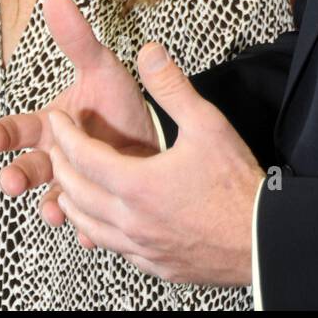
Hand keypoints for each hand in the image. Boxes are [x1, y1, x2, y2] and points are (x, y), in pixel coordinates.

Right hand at [0, 0, 158, 238]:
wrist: (151, 140)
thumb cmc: (116, 103)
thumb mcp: (101, 68)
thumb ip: (78, 39)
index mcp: (49, 126)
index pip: (17, 129)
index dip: (1, 133)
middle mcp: (54, 158)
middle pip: (26, 168)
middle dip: (16, 175)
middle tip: (11, 181)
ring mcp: (73, 184)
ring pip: (50, 199)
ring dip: (48, 206)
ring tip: (52, 210)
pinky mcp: (97, 205)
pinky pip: (87, 222)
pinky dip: (86, 228)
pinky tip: (91, 232)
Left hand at [47, 42, 263, 285]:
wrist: (261, 239)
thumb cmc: (236, 183)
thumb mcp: (206, 124)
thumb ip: (172, 87)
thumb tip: (148, 53)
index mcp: (137, 184)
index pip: (84, 157)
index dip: (66, 136)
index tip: (57, 119)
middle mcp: (131, 220)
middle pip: (78, 193)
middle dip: (62, 166)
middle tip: (56, 148)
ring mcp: (141, 247)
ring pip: (89, 225)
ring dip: (72, 202)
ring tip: (66, 186)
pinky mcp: (155, 264)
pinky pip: (113, 247)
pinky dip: (97, 229)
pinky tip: (104, 221)